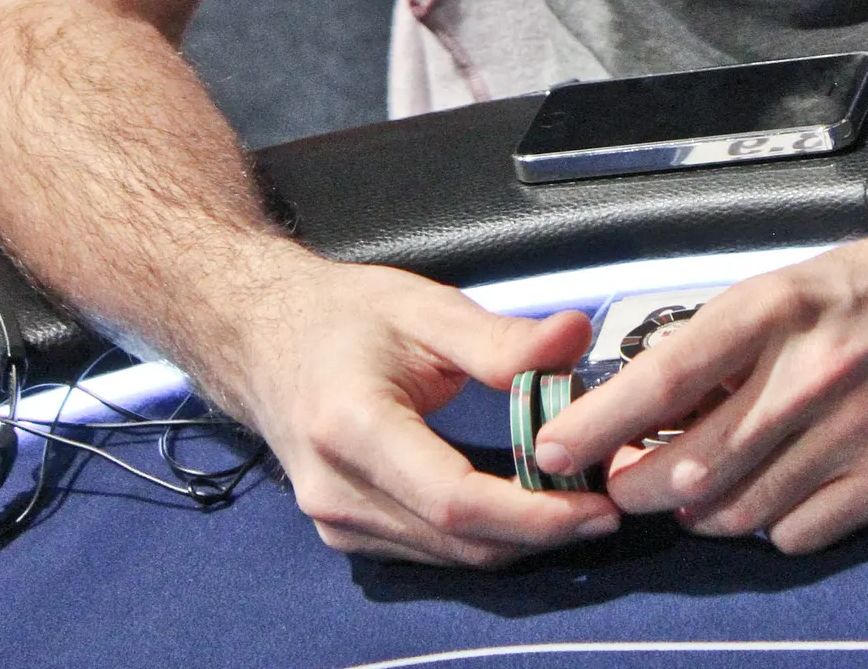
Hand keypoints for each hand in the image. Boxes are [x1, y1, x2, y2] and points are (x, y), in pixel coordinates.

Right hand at [232, 252, 622, 566]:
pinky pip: (428, 551)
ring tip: (575, 501)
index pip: (457, 500)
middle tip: (605, 505)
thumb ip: (500, 337)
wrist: (262, 337)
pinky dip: (482, 536)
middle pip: (459, 542)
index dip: (534, 514)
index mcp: (353, 427)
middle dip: (540, 533)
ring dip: (516, 539)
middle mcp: (338, 490)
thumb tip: (574, 337)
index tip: (595, 505)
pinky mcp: (345, 533)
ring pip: (448, 558)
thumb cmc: (341, 316)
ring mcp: (336, 522)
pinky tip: (521, 505)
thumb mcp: (423, 309)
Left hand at [532, 231, 867, 553]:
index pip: (662, 381)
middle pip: (688, 467)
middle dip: (637, 486)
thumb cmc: (861, 292)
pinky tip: (772, 490)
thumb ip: (715, 349)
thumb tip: (641, 412)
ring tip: (699, 485)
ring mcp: (849, 433)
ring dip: (699, 510)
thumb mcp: (780, 292)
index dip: (597, 424)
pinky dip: (766, 524)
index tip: (552, 449)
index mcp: (771, 311)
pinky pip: (792, 534)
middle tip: (626, 480)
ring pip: (733, 511)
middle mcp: (806, 375)